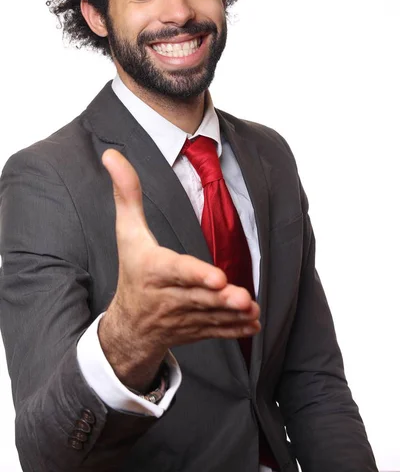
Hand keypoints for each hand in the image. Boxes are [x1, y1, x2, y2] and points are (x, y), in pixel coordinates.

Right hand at [99, 149, 259, 390]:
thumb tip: (112, 155)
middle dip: (220, 299)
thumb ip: (127, 194)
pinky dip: (235, 329)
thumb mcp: (127, 232)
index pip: (175, 270)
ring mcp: (183, 317)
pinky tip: (254, 325)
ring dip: (232, 315)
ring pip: (210, 316)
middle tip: (242, 297)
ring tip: (252, 310)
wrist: (129, 325)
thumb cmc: (133, 270)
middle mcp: (168, 296)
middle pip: (197, 297)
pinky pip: (216, 331)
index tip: (216, 277)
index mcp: (153, 269)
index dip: (195, 274)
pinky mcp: (195, 329)